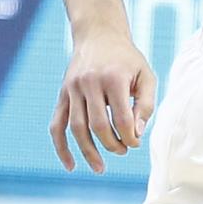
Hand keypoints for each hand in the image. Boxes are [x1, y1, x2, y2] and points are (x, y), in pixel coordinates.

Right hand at [50, 28, 157, 173]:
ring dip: (88, 152)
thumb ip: (146, 104)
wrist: (98, 35)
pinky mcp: (62, 95)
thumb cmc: (127, 60)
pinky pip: (56, 125)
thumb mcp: (146, 76)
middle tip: (123, 151)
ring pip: (76, 128)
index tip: (136, 142)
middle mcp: (89, 83)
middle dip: (112, 144)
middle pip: (97, 126)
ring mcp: (71, 89)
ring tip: (100, 168)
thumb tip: (137, 134)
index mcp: (113, 78)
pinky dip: (61, 148)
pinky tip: (71, 166)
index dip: (130, 136)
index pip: (121, 118)